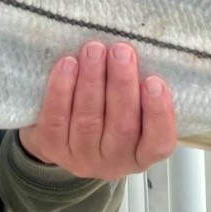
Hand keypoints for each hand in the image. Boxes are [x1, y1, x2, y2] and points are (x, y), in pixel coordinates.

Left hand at [18, 41, 175, 180]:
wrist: (61, 134)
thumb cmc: (106, 113)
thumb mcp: (132, 110)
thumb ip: (138, 91)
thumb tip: (137, 54)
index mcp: (142, 153)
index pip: (158, 141)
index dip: (158, 113)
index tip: (154, 81)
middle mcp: (114, 161)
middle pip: (121, 126)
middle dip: (122, 84)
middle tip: (121, 51)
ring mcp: (81, 157)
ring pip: (88, 120)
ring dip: (92, 80)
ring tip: (94, 50)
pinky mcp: (52, 147)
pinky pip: (56, 118)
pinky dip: (61, 90)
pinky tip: (68, 65)